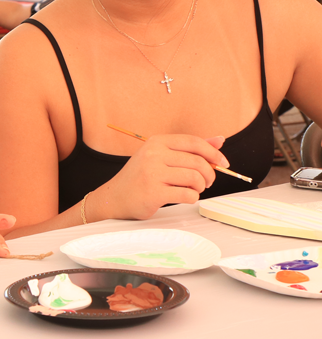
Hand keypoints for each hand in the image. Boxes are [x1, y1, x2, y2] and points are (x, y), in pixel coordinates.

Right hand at [102, 134, 227, 220]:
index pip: (193, 142)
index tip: (224, 163)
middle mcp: (153, 154)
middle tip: (206, 182)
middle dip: (209, 174)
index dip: (213, 153)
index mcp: (156, 142)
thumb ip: (189, 149)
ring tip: (193, 189)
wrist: (115, 196)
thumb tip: (219, 140)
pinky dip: (192, 198)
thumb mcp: (161, 156)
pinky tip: (184, 197)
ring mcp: (152, 173)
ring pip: (195, 178)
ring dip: (200, 187)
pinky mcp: (154, 192)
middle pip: (197, 161)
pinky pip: (188, 194)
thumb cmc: (141, 176)